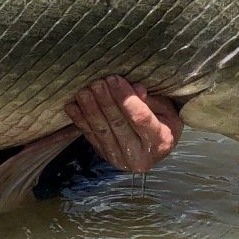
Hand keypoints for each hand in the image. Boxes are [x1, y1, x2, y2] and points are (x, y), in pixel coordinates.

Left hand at [66, 76, 181, 173]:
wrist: (154, 148)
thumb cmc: (163, 122)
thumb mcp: (165, 109)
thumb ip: (151, 100)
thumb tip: (136, 88)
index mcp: (160, 141)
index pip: (140, 118)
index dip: (125, 98)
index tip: (114, 79)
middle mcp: (140, 156)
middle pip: (118, 124)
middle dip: (105, 101)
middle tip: (97, 82)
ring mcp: (120, 159)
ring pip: (102, 131)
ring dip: (90, 110)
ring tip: (83, 91)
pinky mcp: (105, 157)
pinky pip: (90, 137)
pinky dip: (80, 121)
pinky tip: (72, 106)